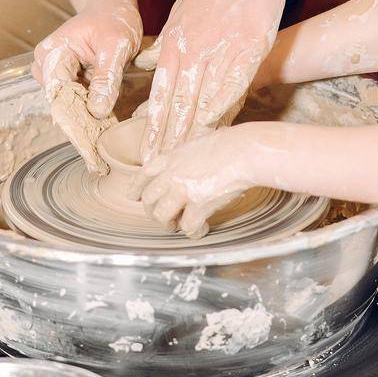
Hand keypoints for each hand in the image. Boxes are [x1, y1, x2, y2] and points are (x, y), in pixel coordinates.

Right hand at [31, 0, 141, 169]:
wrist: (111, 6)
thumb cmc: (113, 18)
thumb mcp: (115, 44)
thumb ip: (106, 76)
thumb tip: (96, 110)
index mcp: (52, 54)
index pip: (60, 96)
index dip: (75, 125)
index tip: (89, 151)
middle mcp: (46, 66)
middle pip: (61, 106)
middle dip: (79, 133)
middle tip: (98, 163)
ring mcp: (55, 75)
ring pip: (68, 108)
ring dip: (84, 128)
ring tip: (100, 158)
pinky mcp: (67, 81)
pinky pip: (76, 103)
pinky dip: (89, 118)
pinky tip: (102, 138)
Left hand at [133, 0, 291, 158]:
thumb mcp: (181, 13)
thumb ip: (166, 43)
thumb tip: (148, 62)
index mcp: (174, 43)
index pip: (159, 94)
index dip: (153, 127)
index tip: (147, 154)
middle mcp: (192, 50)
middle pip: (176, 104)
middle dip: (167, 140)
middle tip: (159, 169)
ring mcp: (219, 50)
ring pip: (202, 100)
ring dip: (192, 134)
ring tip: (184, 161)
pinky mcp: (246, 48)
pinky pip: (232, 85)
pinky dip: (222, 109)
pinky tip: (215, 129)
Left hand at [139, 127, 262, 237]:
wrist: (244, 151)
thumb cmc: (229, 144)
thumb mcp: (197, 146)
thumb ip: (184, 160)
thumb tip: (185, 171)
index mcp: (170, 158)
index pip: (142, 176)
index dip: (135, 189)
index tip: (134, 197)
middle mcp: (171, 175)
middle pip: (148, 201)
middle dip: (154, 213)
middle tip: (166, 218)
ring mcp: (182, 190)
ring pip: (162, 217)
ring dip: (170, 225)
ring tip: (180, 225)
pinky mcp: (198, 205)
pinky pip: (187, 227)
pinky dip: (195, 231)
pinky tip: (203, 228)